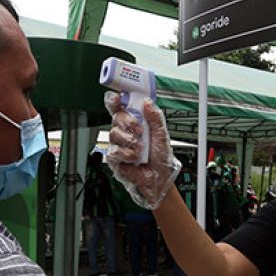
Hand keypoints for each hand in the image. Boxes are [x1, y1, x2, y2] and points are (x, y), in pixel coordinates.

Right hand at [104, 93, 180, 209]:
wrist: (159, 177)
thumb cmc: (160, 157)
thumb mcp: (162, 134)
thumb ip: (155, 117)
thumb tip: (147, 103)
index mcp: (135, 123)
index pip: (121, 108)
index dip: (116, 101)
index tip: (118, 98)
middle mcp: (125, 132)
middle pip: (116, 118)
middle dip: (128, 122)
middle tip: (139, 130)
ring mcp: (119, 145)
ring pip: (114, 133)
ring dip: (130, 141)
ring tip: (140, 148)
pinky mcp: (115, 158)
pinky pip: (114, 151)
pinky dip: (127, 154)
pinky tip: (135, 158)